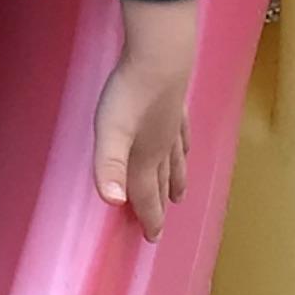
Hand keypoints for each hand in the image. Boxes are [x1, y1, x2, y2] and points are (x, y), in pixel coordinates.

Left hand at [92, 0, 198, 240]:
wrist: (160, 56)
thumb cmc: (130, 95)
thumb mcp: (110, 133)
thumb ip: (110, 167)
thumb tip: (114, 202)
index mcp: (144, 158)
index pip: (145, 195)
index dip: (149, 217)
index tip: (153, 238)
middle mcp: (160, 147)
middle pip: (159, 182)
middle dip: (159, 205)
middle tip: (161, 226)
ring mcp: (171, 126)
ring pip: (174, 161)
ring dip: (175, 180)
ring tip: (179, 194)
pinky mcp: (175, 105)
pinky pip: (181, 134)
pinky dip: (183, 148)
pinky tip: (184, 147)